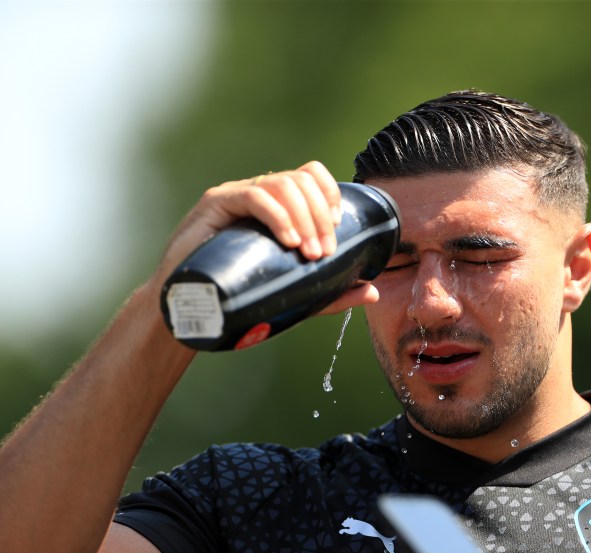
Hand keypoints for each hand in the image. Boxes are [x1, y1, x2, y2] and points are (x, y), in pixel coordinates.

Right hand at [153, 161, 379, 311]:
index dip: (331, 194)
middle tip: (325, 253)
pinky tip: (288, 241)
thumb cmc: (243, 297)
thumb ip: (332, 292)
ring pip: (282, 185)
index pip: (312, 176)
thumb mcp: (295, 294)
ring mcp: (237, 195)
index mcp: (280, 205)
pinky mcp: (215, 203)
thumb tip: (372, 292)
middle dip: (321, 215)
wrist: (189, 309)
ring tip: (308, 253)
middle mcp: (260, 193)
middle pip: (302, 181)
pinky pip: (253, 195)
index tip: (339, 228)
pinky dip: (277, 216)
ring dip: (304, 218)